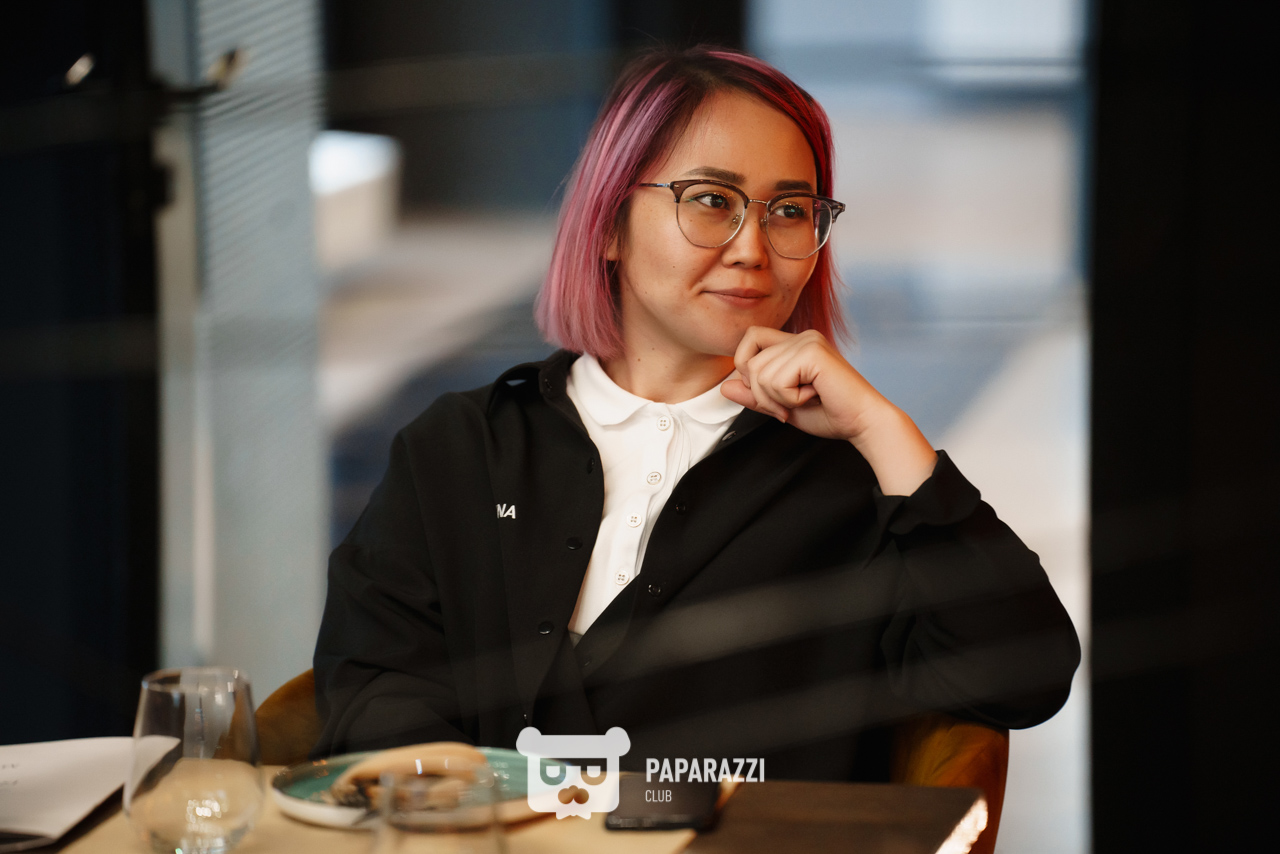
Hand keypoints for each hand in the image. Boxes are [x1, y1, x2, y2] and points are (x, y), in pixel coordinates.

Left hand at [720, 327, 937, 494]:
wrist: (863, 423)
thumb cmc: (830, 414)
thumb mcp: (782, 406)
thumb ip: (755, 395)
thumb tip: (725, 386)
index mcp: (795, 344)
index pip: (750, 339)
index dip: (747, 368)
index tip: (771, 397)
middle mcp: (801, 336)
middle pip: (749, 360)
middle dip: (760, 394)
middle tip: (787, 408)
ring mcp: (808, 341)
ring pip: (759, 372)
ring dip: (776, 398)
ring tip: (803, 401)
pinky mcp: (813, 353)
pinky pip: (776, 379)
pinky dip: (789, 398)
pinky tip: (812, 397)